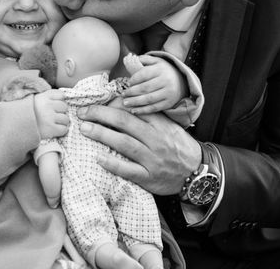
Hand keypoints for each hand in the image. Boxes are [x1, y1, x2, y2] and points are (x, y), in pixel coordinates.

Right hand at [33, 89, 68, 138]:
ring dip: (61, 122)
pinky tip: (53, 129)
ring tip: (53, 123)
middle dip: (60, 112)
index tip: (54, 106)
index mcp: (44, 97)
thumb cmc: (28, 113)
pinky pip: (64, 129)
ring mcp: (50, 117)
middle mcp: (48, 105)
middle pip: (65, 107)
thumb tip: (64, 97)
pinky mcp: (51, 129)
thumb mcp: (36, 99)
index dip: (59, 101)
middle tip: (53, 116)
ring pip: (66, 119)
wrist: (17, 126)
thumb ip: (48, 96)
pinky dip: (60, 130)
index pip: (61, 95)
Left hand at [77, 107, 200, 194]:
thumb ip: (147, 115)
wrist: (197, 171)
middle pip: (124, 123)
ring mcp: (152, 158)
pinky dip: (113, 164)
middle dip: (100, 115)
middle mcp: (155, 139)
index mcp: (159, 124)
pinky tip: (98, 158)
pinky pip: (128, 170)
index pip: (132, 109)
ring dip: (102, 135)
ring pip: (124, 143)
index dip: (111, 105)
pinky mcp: (149, 177)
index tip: (94, 104)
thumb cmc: (177, 146)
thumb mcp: (167, 125)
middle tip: (83, 113)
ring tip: (85, 129)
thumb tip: (120, 103)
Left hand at [121, 55, 187, 113]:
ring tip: (125, 103)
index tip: (127, 83)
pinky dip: (143, 110)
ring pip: (149, 99)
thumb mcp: (156, 61)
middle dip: (132, 92)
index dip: (133, 80)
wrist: (182, 80)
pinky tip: (134, 110)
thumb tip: (130, 58)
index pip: (144, 74)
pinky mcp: (169, 102)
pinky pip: (154, 108)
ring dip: (135, 102)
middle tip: (123, 95)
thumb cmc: (164, 70)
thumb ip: (144, 59)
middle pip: (145, 88)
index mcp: (161, 69)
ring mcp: (168, 93)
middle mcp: (166, 81)